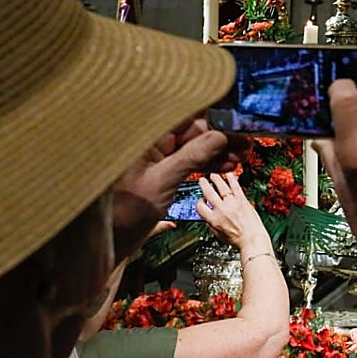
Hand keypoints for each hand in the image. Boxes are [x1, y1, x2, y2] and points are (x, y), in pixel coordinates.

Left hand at [111, 118, 242, 260]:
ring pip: (195, 148)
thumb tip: (219, 136)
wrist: (111, 241)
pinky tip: (226, 166)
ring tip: (241, 155)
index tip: (235, 117)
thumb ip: (192, 156)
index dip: (211, 115)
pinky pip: (190, 163)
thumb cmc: (127, 210)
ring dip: (218, 151)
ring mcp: (158, 159)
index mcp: (147, 138)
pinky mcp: (163, 174)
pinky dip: (208, 164)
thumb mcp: (163, 180)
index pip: (183, 117)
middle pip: (193, 132)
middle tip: (246, 139)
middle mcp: (152, 144)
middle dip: (220, 135)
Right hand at [197, 172, 269, 254]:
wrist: (252, 239)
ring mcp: (232, 203)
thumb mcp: (218, 234)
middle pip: (209, 193)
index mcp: (213, 219)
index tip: (202, 200)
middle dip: (204, 185)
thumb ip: (211, 224)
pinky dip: (232, 178)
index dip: (199, 202)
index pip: (200, 206)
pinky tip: (229, 173)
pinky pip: (235, 186)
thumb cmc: (237, 239)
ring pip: (221, 187)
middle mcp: (221, 209)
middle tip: (202, 180)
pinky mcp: (242, 200)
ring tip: (213, 174)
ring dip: (216, 179)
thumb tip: (208, 217)